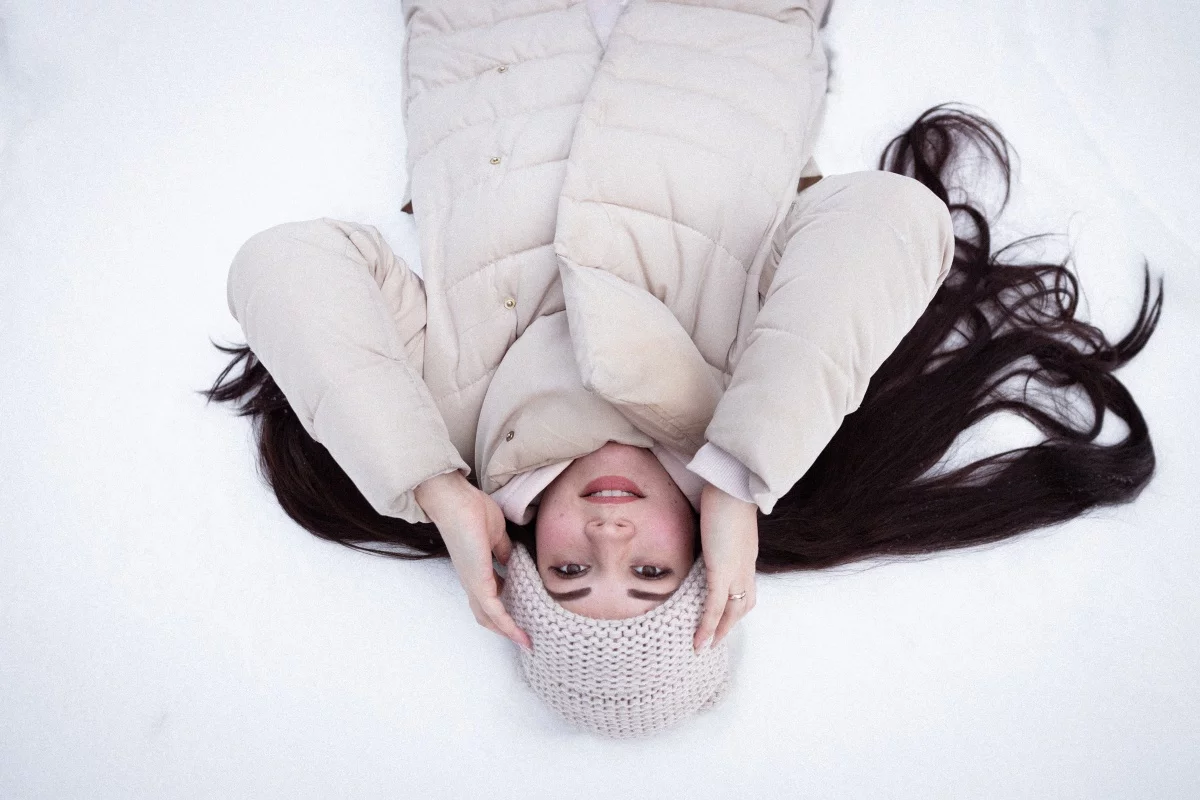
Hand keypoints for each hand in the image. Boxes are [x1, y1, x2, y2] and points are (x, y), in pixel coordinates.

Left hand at [414, 471, 531, 650]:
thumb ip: (503, 551)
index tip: (523, 617)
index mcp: (476, 570)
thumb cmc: (472, 511)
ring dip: (507, 631)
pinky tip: (519, 633)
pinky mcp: (478, 580)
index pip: (489, 598)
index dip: (504, 609)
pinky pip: (493, 608)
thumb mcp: (495, 534)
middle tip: (525, 637)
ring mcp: (473, 582)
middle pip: (485, 614)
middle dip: (505, 628)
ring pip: (488, 617)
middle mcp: (472, 581)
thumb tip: (511, 561)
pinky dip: (506, 623)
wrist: (454, 500)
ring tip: (525, 641)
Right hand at [693, 482, 758, 651]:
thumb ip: (716, 524)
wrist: (733, 486)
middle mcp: (746, 565)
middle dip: (731, 623)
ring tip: (705, 644)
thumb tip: (704, 522)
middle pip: (744, 603)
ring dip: (721, 630)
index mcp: (747, 552)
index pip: (745, 584)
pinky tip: (699, 640)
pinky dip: (708, 626)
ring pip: (733, 610)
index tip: (725, 612)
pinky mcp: (722, 571)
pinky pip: (715, 606)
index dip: (735, 601)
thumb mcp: (722, 513)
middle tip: (716, 639)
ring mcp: (736, 570)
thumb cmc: (726, 491)